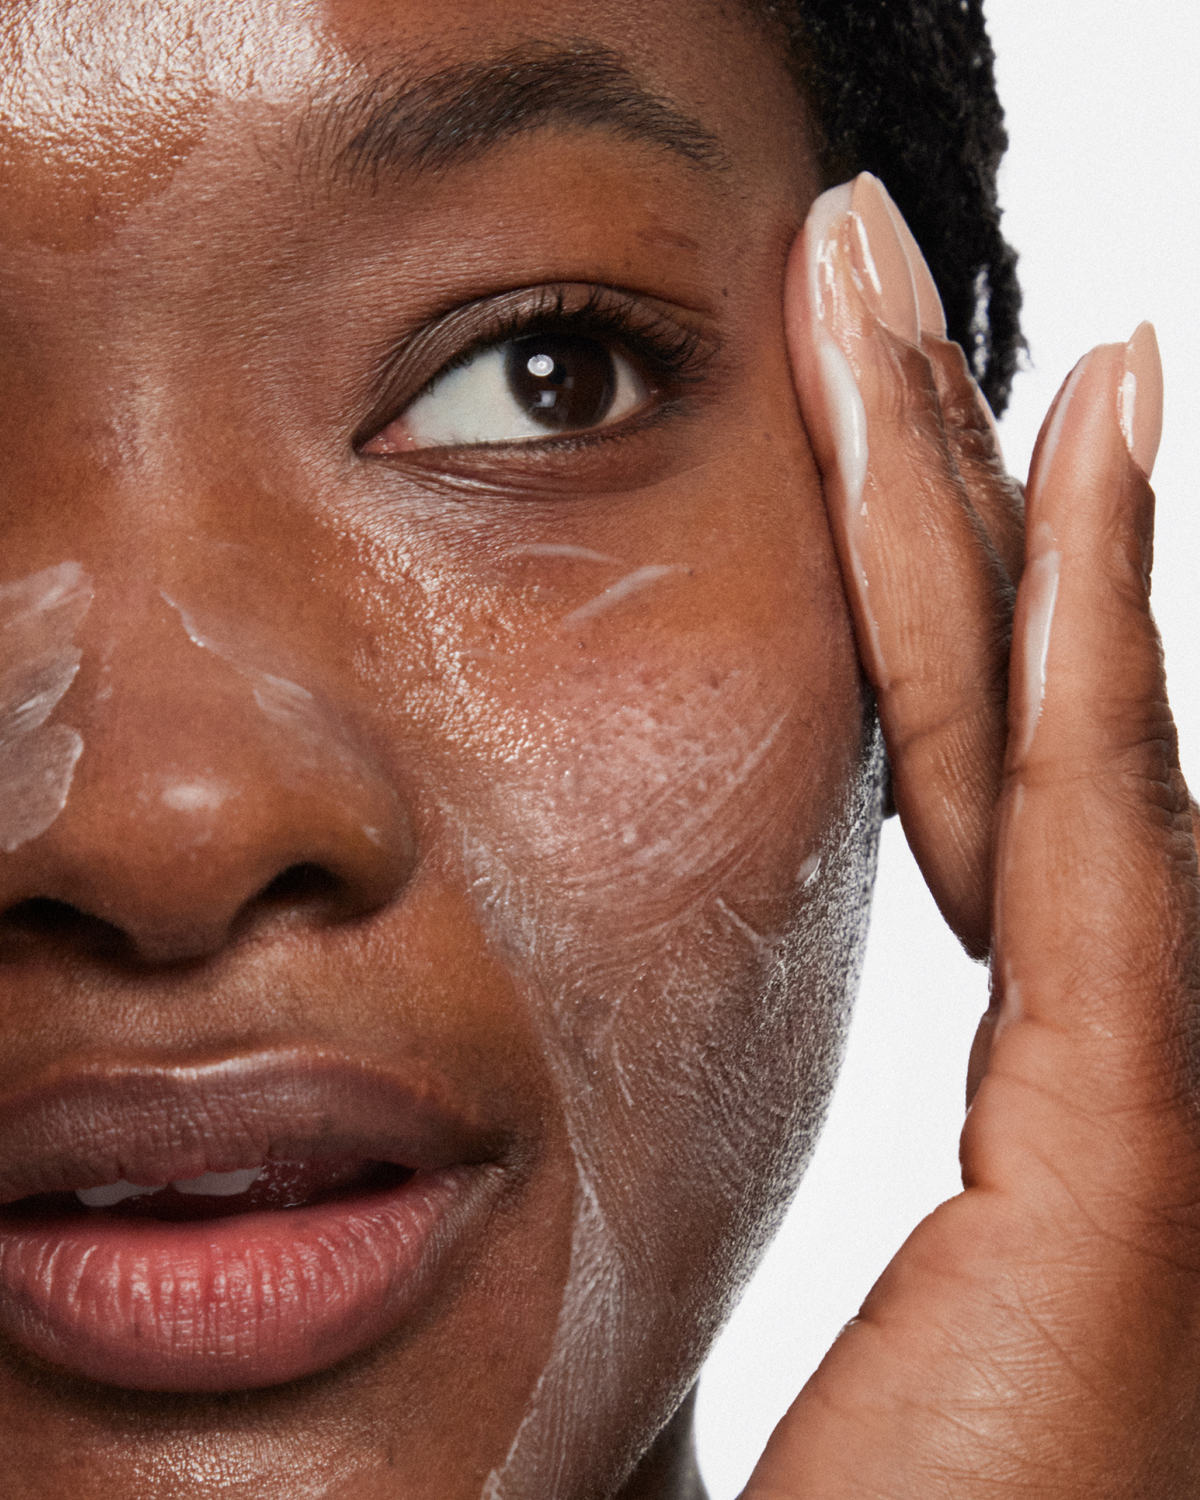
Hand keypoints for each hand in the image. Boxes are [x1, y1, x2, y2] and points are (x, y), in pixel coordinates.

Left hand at [745, 174, 1199, 1496]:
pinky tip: (1078, 451)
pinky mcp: (1130, 1175)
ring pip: (1053, 732)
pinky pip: (1096, 846)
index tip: (887, 411)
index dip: (948, 577)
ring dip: (990, 500)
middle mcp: (1126, 1077)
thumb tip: (656, 995)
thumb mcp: (747, 1261)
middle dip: (945, 476)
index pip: (983, 778)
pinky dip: (1090, 645)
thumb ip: (737, 1111)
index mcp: (1046, 1107)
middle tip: (864, 275)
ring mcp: (1150, 1118)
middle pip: (1012, 711)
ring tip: (916, 305)